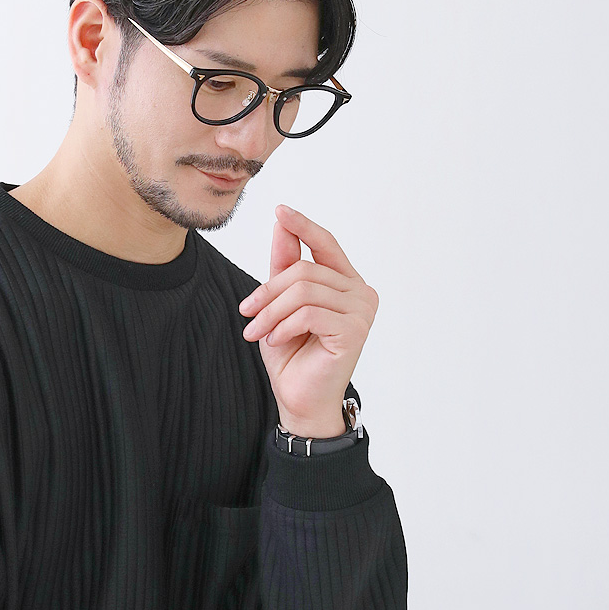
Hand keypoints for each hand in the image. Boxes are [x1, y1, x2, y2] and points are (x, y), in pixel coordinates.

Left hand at [238, 205, 377, 436]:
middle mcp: (361, 292)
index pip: (326, 244)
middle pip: (306, 270)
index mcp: (346, 282)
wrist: (299, 399)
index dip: (303, 226)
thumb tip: (281, 224)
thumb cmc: (292, 354)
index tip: (280, 210)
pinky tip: (275, 340)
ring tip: (256, 331)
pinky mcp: (354, 331)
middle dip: (269, 291)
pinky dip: (284, 325)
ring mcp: (362, 311)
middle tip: (246, 313)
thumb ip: (285, 265)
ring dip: (271, 312)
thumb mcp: (280, 304)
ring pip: (304, 291)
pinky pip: (310, 313)